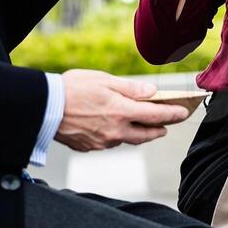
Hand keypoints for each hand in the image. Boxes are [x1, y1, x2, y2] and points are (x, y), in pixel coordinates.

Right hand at [55, 70, 187, 152]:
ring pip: (128, 139)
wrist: (43, 108)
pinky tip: (114, 127)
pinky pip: (109, 142)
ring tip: (144, 125)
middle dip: (159, 129)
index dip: (173, 114)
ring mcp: (102, 142)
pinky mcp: (89, 147)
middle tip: (167, 125)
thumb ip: (130, 89)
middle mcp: (115, 131)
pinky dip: (116, 135)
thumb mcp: (104, 80)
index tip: (184, 112)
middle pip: (146, 134)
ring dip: (138, 133)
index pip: (156, 115)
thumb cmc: (72, 89)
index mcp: (121, 111)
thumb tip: (152, 92)